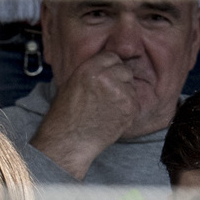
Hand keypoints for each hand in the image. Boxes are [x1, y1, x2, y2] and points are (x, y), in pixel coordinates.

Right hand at [31, 52, 142, 178]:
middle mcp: (105, 77)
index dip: (110, 68)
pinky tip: (112, 118)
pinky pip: (135, 103)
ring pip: (131, 87)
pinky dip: (127, 111)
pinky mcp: (129, 108)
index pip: (112, 57)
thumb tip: (104, 68)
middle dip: (120, 81)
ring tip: (107, 110)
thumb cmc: (64, 118)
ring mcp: (119, 92)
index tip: (107, 79)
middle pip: (125, 70)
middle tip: (108, 97)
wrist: (68, 142)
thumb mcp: (70, 85)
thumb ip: (90, 73)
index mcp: (89, 69)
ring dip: (124, 96)